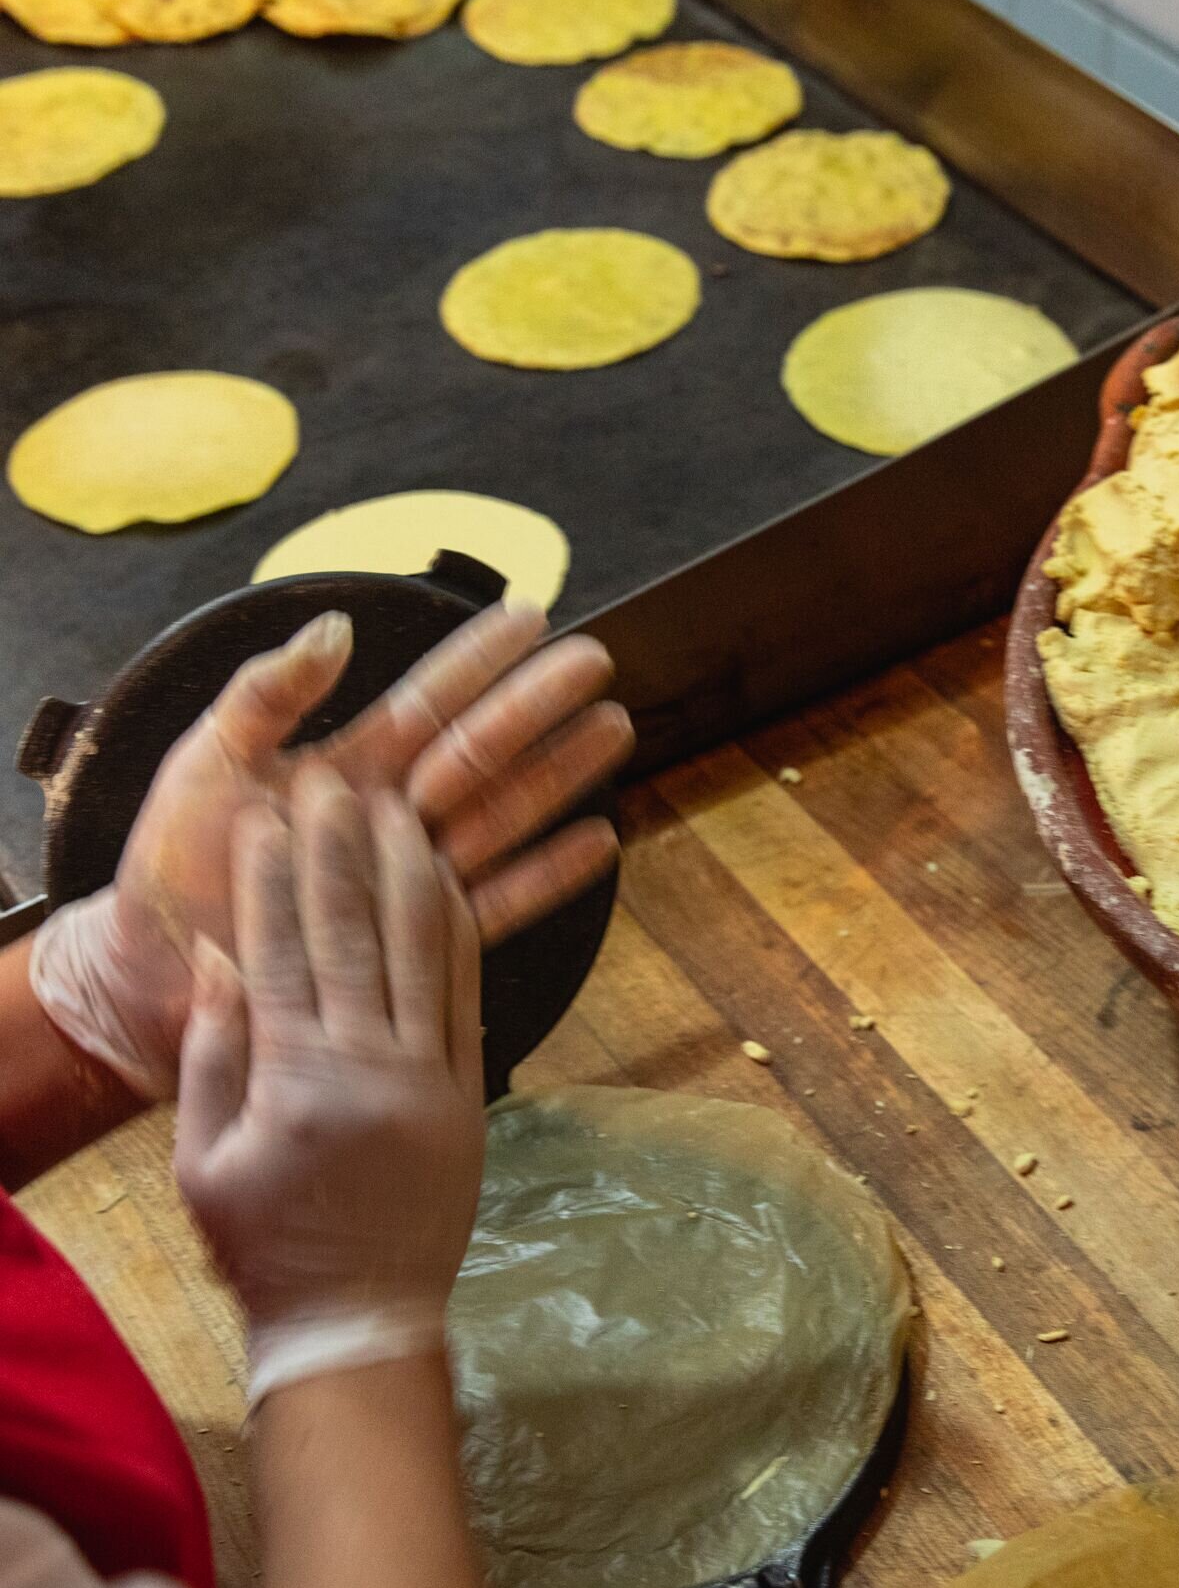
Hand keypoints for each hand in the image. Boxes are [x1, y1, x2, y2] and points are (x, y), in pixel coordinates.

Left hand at [30, 598, 630, 1098]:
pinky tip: (598, 843)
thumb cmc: (169, 867)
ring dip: (558, 776)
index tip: (529, 613)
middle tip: (598, 661)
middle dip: (539, 707)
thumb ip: (266, 696)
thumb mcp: (206, 763)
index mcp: (342, 767)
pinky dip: (546, 876)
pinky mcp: (412, 942)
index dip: (476, 658)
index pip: (426, 700)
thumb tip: (336, 628)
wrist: (154, 973)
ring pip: (501, 817)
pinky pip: (492, 907)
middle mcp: (385, 818)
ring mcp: (404, 879)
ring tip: (616, 732)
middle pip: (478, 751)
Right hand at [175, 767, 485, 1407]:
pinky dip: (460, 934)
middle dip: (342, 849)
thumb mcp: (203, 1159)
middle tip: (334, 781)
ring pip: (424, 953)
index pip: (281, 953)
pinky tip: (451, 881)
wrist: (357, 1319)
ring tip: (399, 805)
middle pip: (356, 935)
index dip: (273, 877)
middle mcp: (370, 1070)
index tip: (268, 815)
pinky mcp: (472, 1096)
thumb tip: (219, 957)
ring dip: (409, 871)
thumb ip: (215, 1054)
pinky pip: (469, 998)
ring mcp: (430, 1081)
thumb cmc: (264, 1244)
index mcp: (296, 1083)